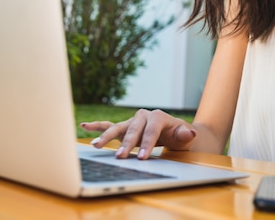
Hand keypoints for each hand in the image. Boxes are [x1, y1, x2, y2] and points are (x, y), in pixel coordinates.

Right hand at [80, 109, 196, 158]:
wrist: (174, 133)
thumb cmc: (178, 135)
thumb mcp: (184, 136)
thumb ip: (185, 135)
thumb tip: (190, 133)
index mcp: (158, 116)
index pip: (151, 131)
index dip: (147, 144)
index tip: (143, 158)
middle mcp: (143, 116)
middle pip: (133, 130)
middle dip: (127, 144)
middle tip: (121, 157)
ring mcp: (133, 121)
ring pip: (118, 128)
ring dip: (107, 136)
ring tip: (96, 144)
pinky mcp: (126, 127)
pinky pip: (110, 125)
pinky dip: (97, 126)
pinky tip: (85, 126)